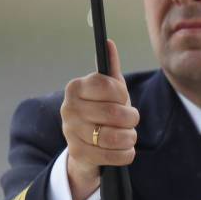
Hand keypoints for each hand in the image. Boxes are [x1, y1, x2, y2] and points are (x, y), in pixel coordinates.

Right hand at [60, 40, 139, 199]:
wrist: (86, 144)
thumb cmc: (101, 111)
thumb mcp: (108, 90)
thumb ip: (110, 69)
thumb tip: (108, 43)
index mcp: (76, 87)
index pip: (108, 85)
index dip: (123, 94)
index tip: (123, 98)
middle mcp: (69, 108)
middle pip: (115, 113)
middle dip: (131, 119)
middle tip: (130, 120)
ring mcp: (71, 132)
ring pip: (115, 136)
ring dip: (130, 137)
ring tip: (129, 135)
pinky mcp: (78, 153)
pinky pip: (113, 155)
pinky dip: (126, 154)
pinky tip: (124, 149)